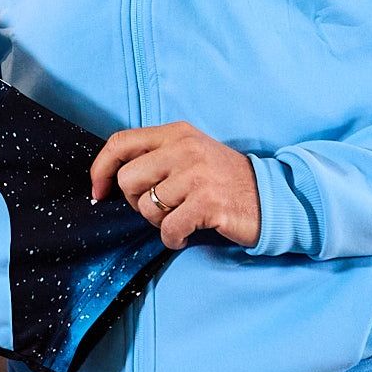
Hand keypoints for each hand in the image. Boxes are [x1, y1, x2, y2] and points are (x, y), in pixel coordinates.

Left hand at [90, 121, 259, 248]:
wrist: (272, 198)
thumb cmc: (224, 180)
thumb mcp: (190, 154)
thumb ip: (157, 157)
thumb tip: (112, 177)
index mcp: (176, 134)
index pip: (121, 142)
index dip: (101, 168)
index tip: (99, 191)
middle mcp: (185, 149)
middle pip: (128, 179)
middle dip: (136, 201)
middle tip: (161, 208)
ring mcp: (197, 175)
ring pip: (146, 207)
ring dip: (159, 222)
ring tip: (181, 218)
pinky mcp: (208, 202)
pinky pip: (168, 229)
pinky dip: (173, 238)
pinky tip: (187, 234)